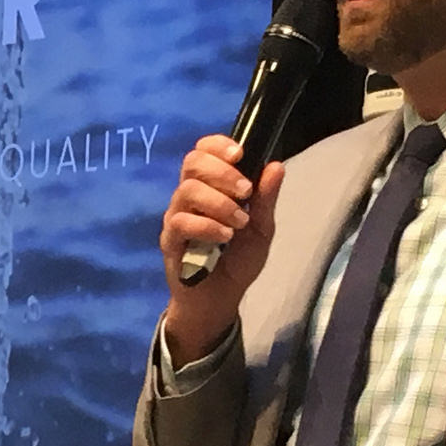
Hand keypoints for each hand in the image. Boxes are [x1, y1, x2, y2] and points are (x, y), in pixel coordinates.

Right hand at [159, 135, 283, 361]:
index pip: (203, 151)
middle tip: (245, 191)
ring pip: (187, 191)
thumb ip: (265, 199)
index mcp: (210, 186)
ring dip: (218, 202)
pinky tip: (224, 236)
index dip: (217, 145)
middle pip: (192, 163)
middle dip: (222, 171)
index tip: (239, 154)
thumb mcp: (261, 229)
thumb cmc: (238, 261)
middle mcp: (189, 196)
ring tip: (239, 222)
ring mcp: (176, 217)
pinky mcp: (169, 241)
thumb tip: (276, 165)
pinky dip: (206, 225)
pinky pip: (180, 222)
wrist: (220, 300)